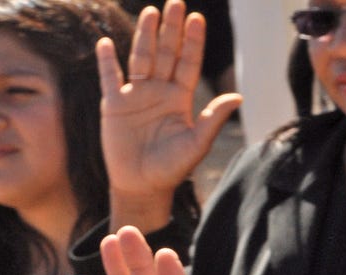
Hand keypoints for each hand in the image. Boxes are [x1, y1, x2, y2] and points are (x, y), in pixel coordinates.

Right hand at [98, 0, 242, 226]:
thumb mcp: (196, 144)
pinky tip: (106, 43)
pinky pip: (109, 78)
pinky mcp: (114, 105)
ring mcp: (135, 96)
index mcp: (180, 99)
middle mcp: (158, 92)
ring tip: (151, 12)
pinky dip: (107, 61)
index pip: (188, 64)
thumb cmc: (172, 168)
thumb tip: (239, 96)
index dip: (193, 42)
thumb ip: (214, 119)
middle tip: (177, 3)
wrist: (143, 186)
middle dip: (171, 29)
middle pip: (166, 53)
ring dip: (145, 35)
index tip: (197, 19)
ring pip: (141, 58)